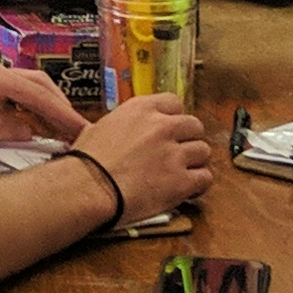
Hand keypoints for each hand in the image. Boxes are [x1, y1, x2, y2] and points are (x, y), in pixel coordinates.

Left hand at [0, 54, 86, 142]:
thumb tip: (28, 133)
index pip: (38, 95)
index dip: (63, 114)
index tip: (82, 131)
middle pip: (40, 85)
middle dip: (61, 108)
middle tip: (79, 133)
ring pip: (28, 86)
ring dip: (46, 106)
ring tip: (60, 131)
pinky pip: (13, 91)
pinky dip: (28, 105)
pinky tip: (28, 123)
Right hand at [72, 93, 214, 225]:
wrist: (87, 188)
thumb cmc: (86, 161)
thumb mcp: (101, 127)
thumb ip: (124, 125)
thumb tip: (124, 133)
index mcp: (142, 109)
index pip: (174, 102)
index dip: (174, 118)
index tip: (170, 130)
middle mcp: (162, 126)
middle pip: (194, 126)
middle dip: (188, 139)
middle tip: (178, 153)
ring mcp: (174, 153)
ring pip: (203, 151)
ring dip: (195, 162)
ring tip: (183, 172)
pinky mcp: (181, 181)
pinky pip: (205, 178)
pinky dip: (199, 184)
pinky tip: (187, 189)